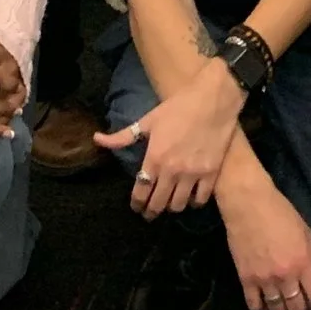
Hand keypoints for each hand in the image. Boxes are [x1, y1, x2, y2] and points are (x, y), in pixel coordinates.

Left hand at [95, 61, 245, 215]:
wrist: (214, 98)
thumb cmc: (179, 106)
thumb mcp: (148, 120)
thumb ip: (122, 136)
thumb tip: (96, 139)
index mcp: (154, 158)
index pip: (140, 193)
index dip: (136, 204)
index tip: (136, 207)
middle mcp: (172, 171)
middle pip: (158, 204)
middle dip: (151, 211)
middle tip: (150, 211)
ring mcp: (193, 174)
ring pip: (178, 205)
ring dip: (172, 207)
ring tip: (170, 203)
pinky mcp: (211, 173)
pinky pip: (200, 199)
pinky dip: (194, 202)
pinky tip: (191, 197)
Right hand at [220, 173, 310, 309]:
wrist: (248, 204)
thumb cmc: (281, 213)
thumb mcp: (306, 233)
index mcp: (303, 262)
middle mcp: (285, 275)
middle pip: (297, 308)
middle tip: (305, 309)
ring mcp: (264, 279)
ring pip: (277, 309)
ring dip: (284, 309)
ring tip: (285, 303)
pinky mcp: (245, 279)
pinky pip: (255, 305)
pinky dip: (262, 308)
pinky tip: (266, 302)